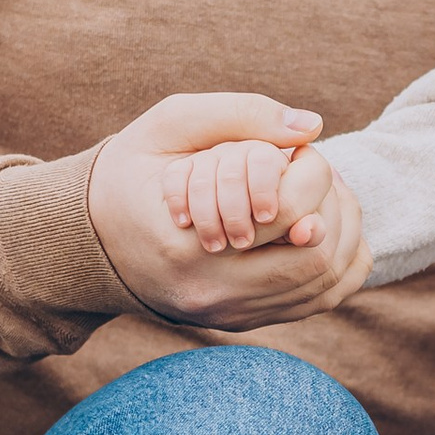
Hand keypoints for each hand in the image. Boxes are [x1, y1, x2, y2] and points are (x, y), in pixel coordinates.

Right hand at [85, 95, 369, 328]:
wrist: (90, 238)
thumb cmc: (133, 172)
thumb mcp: (169, 124)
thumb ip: (240, 114)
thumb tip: (313, 127)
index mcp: (188, 245)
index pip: (291, 212)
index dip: (313, 173)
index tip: (298, 151)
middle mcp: (212, 292)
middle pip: (318, 258)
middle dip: (336, 205)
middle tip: (319, 173)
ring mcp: (230, 314)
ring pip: (327, 285)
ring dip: (344, 232)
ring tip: (327, 193)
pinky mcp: (243, 321)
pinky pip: (319, 301)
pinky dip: (340, 263)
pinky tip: (327, 225)